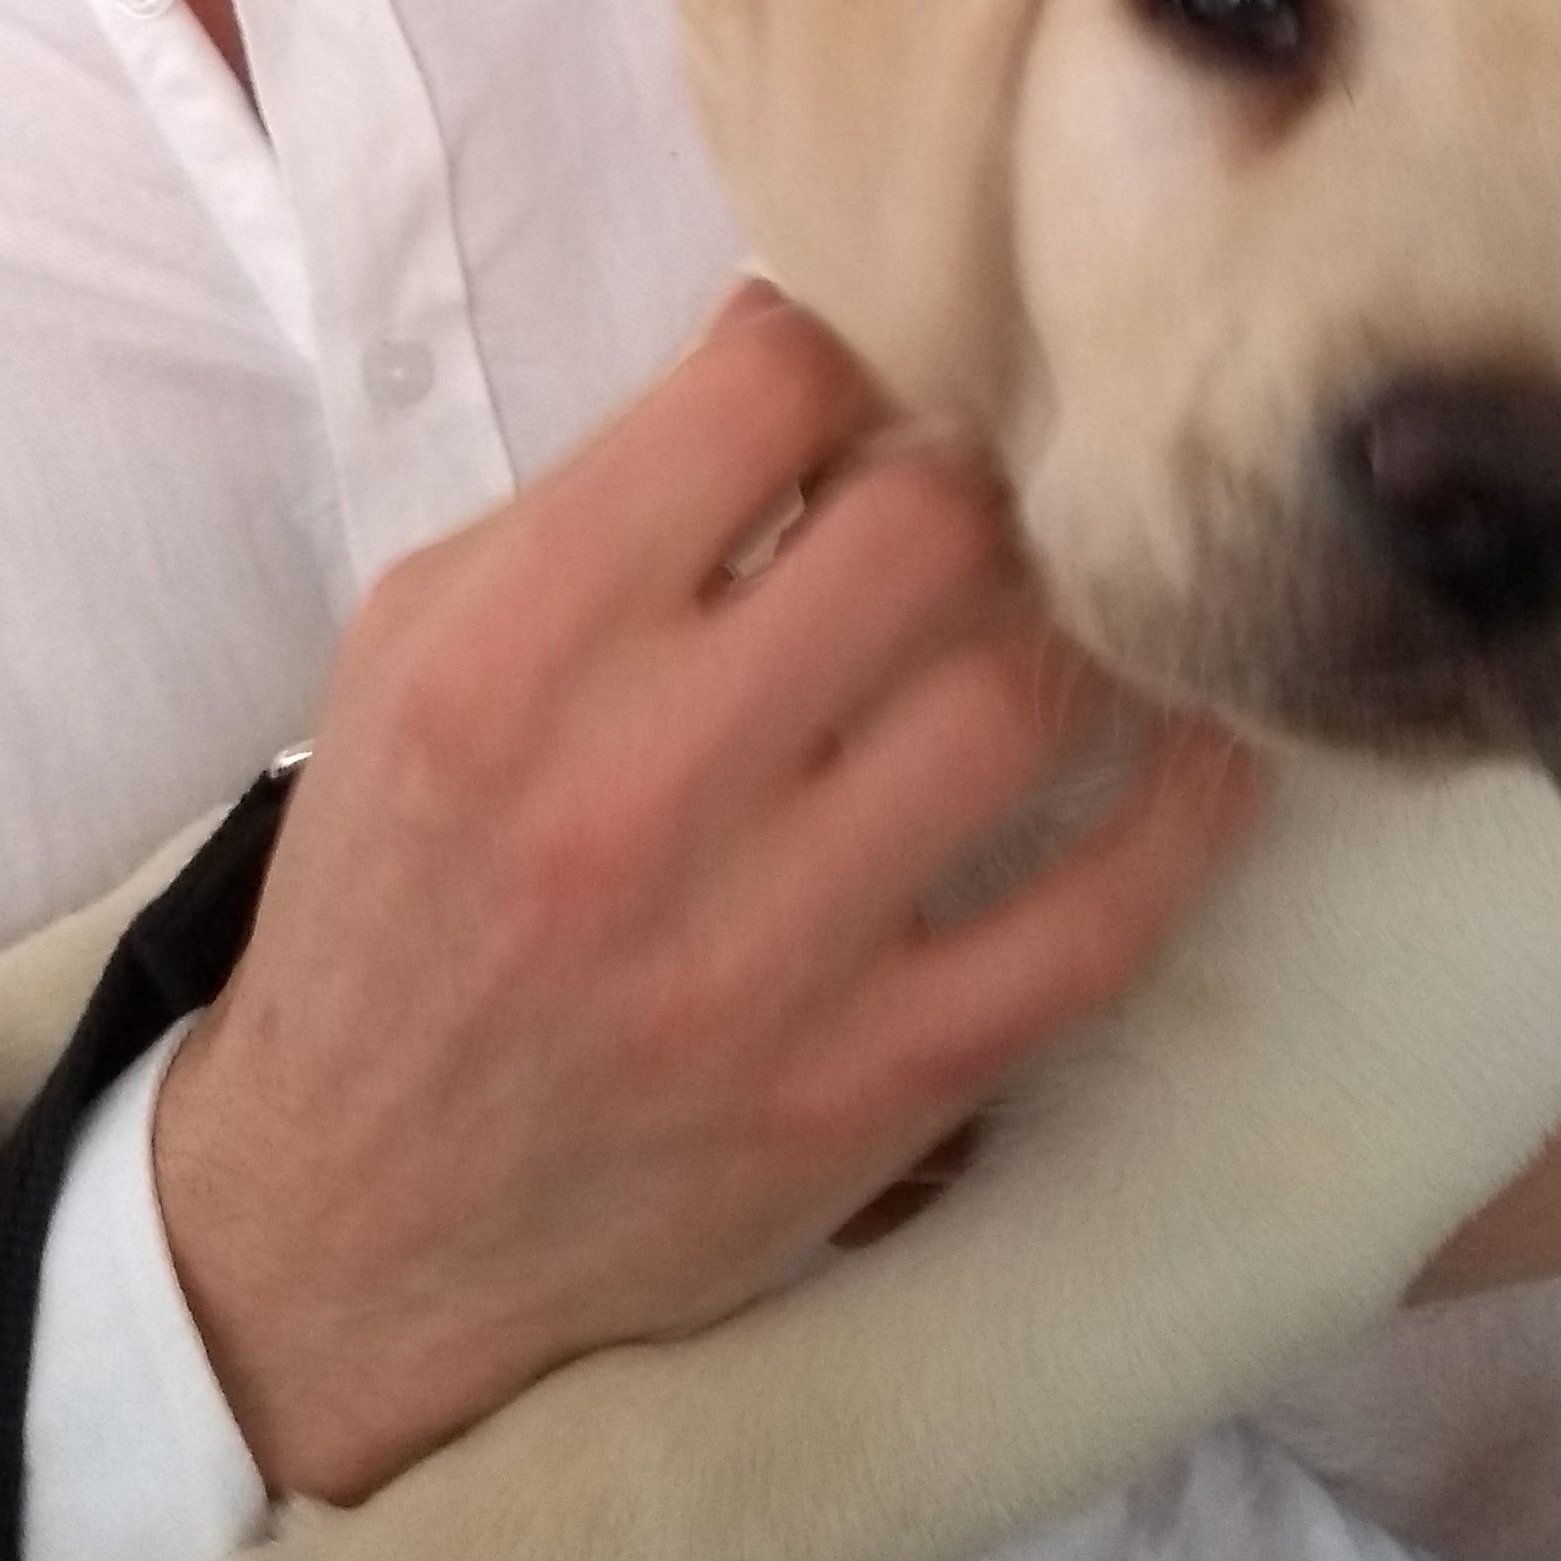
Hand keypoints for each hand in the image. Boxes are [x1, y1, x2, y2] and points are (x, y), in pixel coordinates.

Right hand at [153, 287, 1258, 1501]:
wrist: (357, 1217)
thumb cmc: (403, 889)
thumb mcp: (418, 649)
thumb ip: (593, 501)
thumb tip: (809, 360)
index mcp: (508, 655)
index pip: (760, 397)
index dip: (844, 343)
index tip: (869, 362)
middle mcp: (634, 793)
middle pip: (923, 529)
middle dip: (971, 471)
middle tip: (982, 481)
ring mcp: (767, 952)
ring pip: (1022, 700)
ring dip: (1078, 618)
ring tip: (1075, 591)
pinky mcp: (876, 1087)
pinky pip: (1099, 922)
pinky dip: (1185, 814)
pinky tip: (1202, 739)